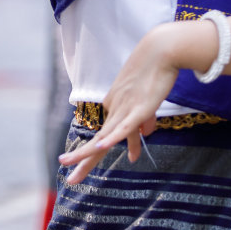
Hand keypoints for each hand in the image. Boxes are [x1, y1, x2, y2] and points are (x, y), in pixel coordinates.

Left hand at [57, 20, 188, 184]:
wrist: (161, 50)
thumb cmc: (155, 72)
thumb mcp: (147, 101)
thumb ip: (144, 119)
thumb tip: (146, 134)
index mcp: (115, 106)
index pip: (110, 135)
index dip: (109, 150)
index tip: (119, 161)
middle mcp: (115, 109)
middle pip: (97, 140)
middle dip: (82, 160)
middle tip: (69, 179)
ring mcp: (125, 108)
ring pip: (104, 138)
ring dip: (86, 156)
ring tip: (72, 173)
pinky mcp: (139, 107)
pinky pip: (124, 126)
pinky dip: (113, 138)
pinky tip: (102, 147)